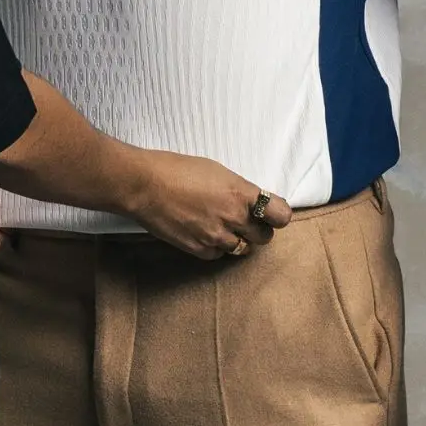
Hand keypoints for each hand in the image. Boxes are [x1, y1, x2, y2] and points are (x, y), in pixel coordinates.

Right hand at [127, 152, 286, 259]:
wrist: (143, 185)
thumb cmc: (176, 169)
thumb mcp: (217, 171)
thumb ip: (238, 189)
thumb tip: (250, 202)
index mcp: (241, 193)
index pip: (281, 215)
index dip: (277, 215)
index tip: (270, 213)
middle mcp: (234, 218)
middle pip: (264, 237)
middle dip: (257, 229)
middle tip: (245, 221)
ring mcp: (216, 237)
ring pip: (242, 249)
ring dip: (237, 239)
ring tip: (221, 226)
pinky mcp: (199, 250)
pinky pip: (218, 255)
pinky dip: (216, 247)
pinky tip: (204, 233)